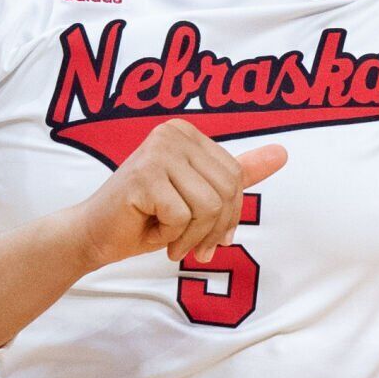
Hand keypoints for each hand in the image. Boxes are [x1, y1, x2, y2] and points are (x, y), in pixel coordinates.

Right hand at [73, 119, 287, 269]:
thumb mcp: (197, 196)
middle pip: (226, 191)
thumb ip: (237, 173)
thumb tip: (283, 152)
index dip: (228, 215)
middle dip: (212, 228)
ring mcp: (156, 152)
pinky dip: (170, 235)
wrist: (95, 234)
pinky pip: (182, 217)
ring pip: (207, 206)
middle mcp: (171, 134)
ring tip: (169, 237)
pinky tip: (150, 229)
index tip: (210, 234)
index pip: (235, 176)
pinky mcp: (143, 176)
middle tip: (189, 244)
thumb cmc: (145, 217)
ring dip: (191, 235)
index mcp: (186, 133)